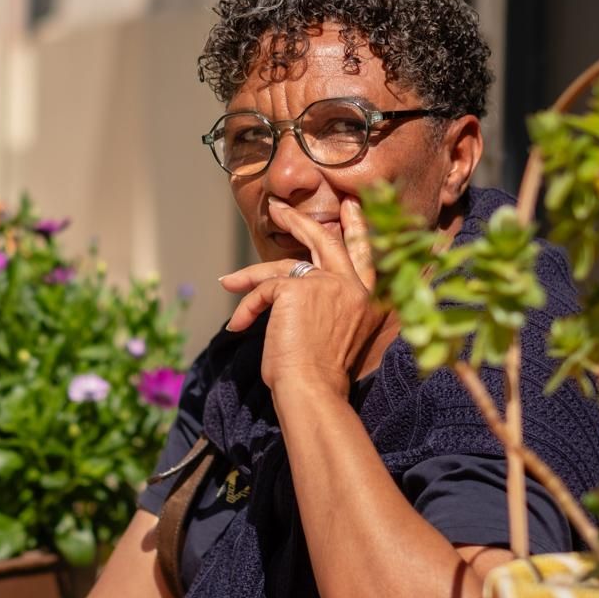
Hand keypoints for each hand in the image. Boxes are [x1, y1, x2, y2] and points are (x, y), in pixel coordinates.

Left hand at [220, 196, 386, 394]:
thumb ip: (325, 306)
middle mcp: (353, 287)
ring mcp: (326, 284)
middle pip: (326, 241)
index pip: (364, 256)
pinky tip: (237, 325)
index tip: (350, 207)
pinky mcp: (296, 289)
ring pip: (282, 267)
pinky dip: (246, 308)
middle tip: (279, 208)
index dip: (357, 230)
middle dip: (300, 221)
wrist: (314, 390)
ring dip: (251, 274)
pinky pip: (263, 289)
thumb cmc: (321, 375)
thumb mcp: (334, 334)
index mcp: (369, 301)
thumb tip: (289, 287)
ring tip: (229, 281)